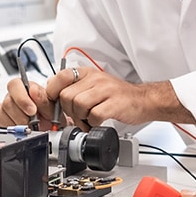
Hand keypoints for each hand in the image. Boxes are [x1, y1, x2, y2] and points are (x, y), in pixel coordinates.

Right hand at [0, 77, 58, 128]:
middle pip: (7, 101)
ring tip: (28, 127)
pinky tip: (18, 129)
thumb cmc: (52, 116)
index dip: (22, 98)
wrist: (51, 129)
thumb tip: (33, 91)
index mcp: (27, 87)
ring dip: (16, 122)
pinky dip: (8, 126)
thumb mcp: (53, 108)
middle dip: (21, 115)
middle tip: (32, 124)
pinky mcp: (0, 119)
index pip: (15, 84)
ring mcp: (6, 107)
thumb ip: (44, 99)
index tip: (32, 111)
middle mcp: (14, 95)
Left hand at [45, 68, 193, 130]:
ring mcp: (106, 90)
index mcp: (87, 73)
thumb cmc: (117, 96)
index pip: (60, 77)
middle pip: (66, 96)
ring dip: (81, 118)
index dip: (53, 93)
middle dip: (69, 111)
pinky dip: (93, 124)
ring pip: (78, 105)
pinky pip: (94, 115)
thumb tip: (51, 94)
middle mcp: (95, 78)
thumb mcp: (94, 85)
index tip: (57, 103)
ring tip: (89, 120)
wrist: (144, 100)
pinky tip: (98, 122)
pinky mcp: (114, 103)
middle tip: (78, 116)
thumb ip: (75, 88)